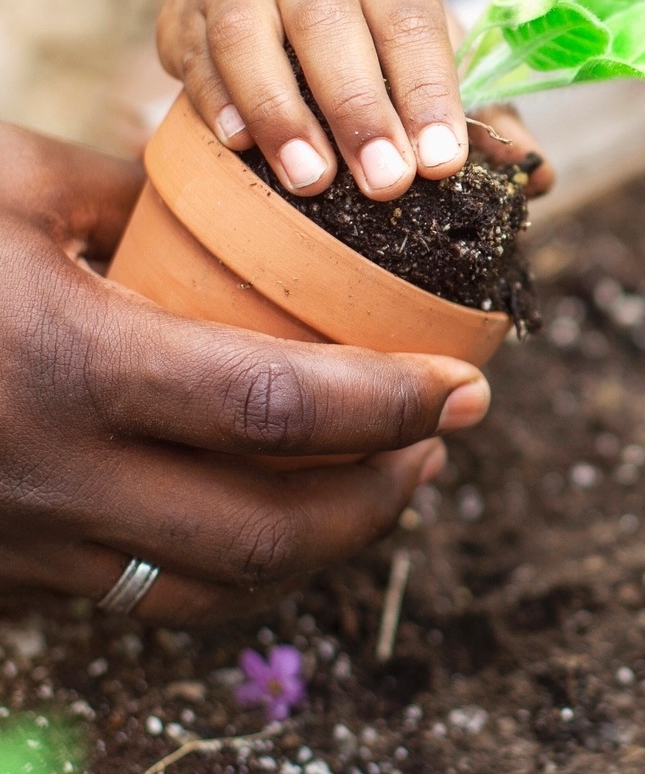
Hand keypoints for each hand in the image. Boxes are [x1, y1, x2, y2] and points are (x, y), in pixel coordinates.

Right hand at [0, 124, 494, 623]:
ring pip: (220, 584)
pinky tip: (276, 504)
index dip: (397, 406)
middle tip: (444, 438)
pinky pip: (154, 592)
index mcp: (69, 367)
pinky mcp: (8, 576)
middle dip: (386, 495)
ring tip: (385, 475)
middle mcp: (57, 479)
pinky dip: (241, 560)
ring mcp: (29, 546)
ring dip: (326, 541)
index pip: (284, 413)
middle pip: (274, 533)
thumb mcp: (1, 181)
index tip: (469, 385)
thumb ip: (128, 188)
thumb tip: (235, 188)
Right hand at [159, 0, 552, 200]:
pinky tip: (240, 147)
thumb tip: (534, 174)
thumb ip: (479, 104)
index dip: (430, 93)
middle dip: (360, 110)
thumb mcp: (427, 31)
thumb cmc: (364, 7)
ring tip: (312, 180)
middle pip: (330, 28)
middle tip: (387, 183)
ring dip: (282, 114)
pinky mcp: (184, 11)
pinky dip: (217, 102)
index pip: (414, 24)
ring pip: (250, 39)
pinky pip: (194, 58)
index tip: (444, 162)